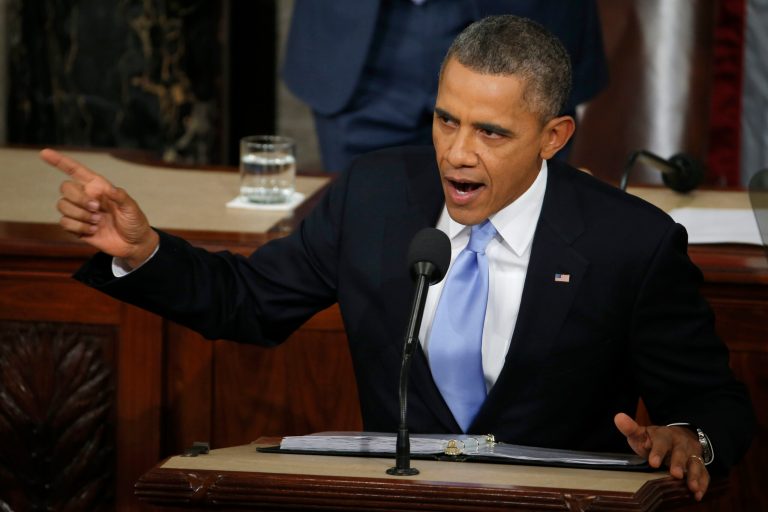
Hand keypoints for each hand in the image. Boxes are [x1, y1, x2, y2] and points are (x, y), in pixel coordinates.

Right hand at [40, 148, 158, 268]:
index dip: (59, 161)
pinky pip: (64, 223)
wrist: (134, 244)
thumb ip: (120, 196)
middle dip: (79, 199)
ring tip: (98, 222)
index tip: (44, 153)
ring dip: (80, 215)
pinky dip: (79, 227)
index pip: (75, 171)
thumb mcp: (132, 207)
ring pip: (62, 206)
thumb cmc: (134, 222)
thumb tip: (107, 188)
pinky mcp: (77, 227)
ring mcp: (80, 212)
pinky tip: (94, 230)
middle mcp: (86, 197)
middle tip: (97, 208)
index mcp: (98, 187)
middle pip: (65, 188)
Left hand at [614, 413, 708, 500]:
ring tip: (692, 488)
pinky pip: (704, 474)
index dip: (658, 451)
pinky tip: (698, 494)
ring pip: (695, 463)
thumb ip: (631, 429)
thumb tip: (618, 417)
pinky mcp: (699, 464)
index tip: (653, 463)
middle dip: (679, 463)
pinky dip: (703, 484)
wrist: (676, 437)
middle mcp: (681, 443)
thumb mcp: (642, 433)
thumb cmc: (654, 439)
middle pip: (681, 452)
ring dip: (694, 475)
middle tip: (675, 474)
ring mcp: (692, 454)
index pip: (661, 441)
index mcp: (665, 435)